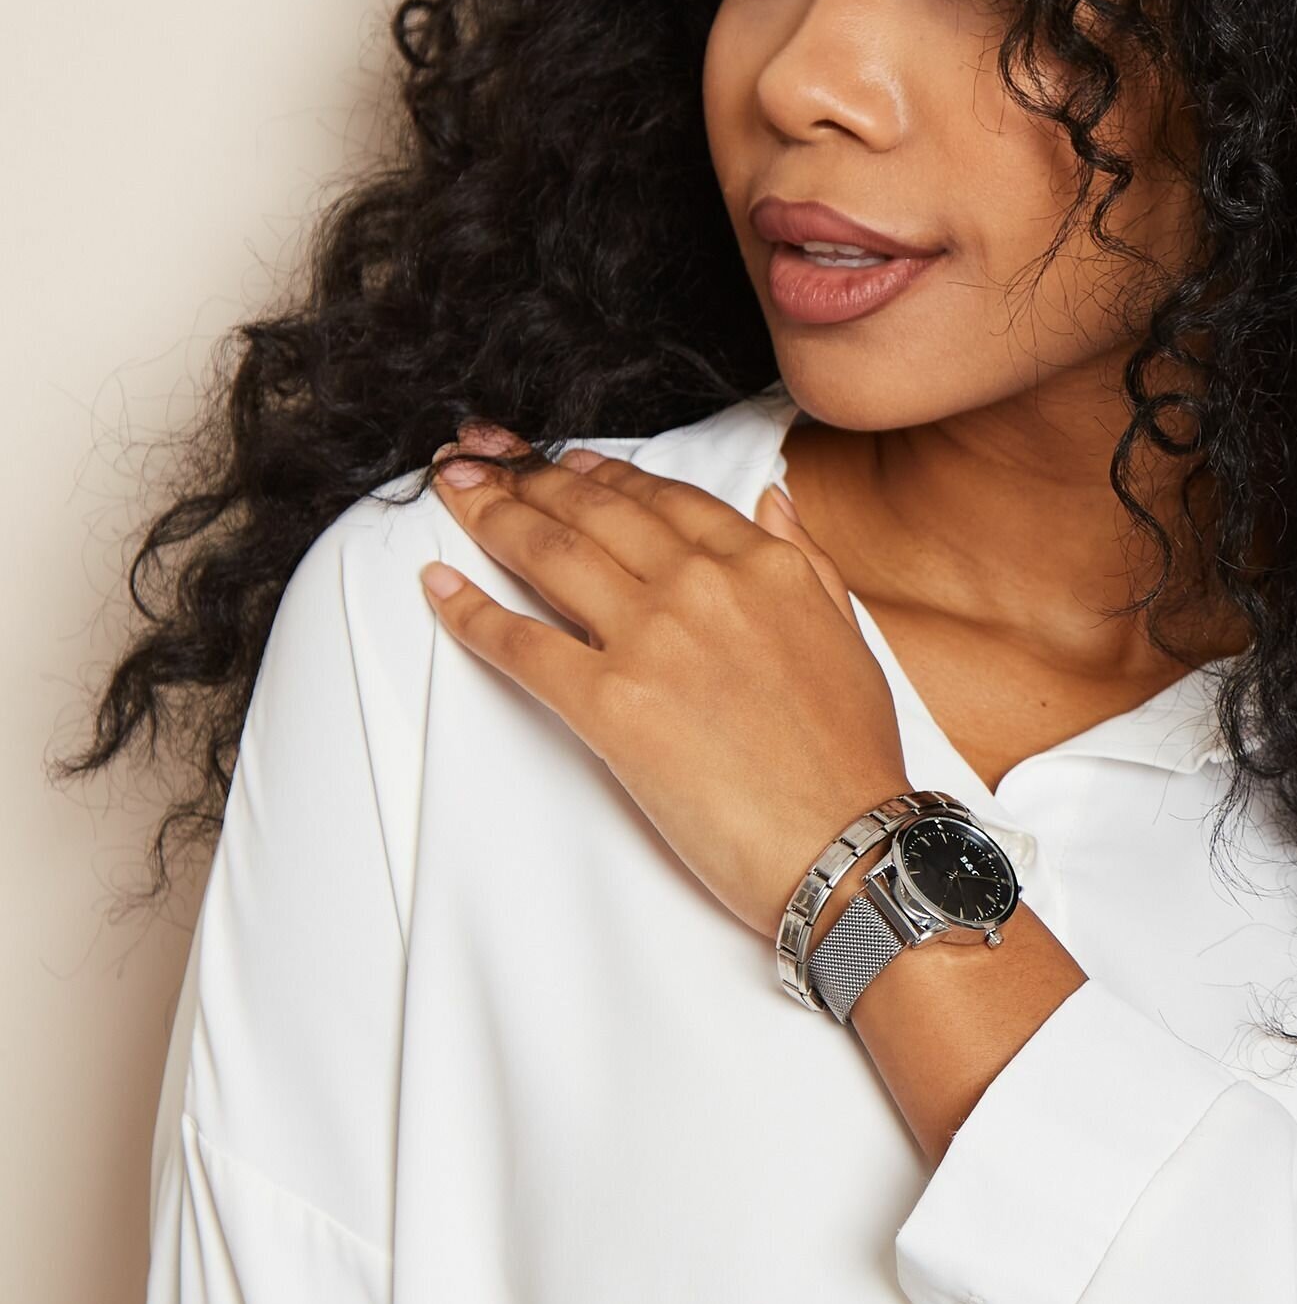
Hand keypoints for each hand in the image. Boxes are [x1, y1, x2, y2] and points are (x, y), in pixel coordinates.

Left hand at [421, 419, 913, 939]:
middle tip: (480, 461)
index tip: (565, 462)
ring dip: (490, 516)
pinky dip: (470, 611)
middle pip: (593, 512)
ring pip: (549, 554)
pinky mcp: (609, 704)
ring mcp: (652, 639)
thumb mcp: (847, 634)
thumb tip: (772, 500)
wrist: (845, 842)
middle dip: (527, 478)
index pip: (663, 497)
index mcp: (762, 564)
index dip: (603, 474)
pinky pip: (520, 643)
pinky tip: (439, 585)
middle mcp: (702, 584)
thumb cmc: (850, 757)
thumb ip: (805, 558)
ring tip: (455, 493)